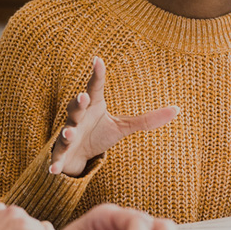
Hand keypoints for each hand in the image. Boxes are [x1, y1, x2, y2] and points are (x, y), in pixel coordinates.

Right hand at [49, 57, 179, 175]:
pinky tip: (53, 170)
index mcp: (93, 106)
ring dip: (67, 131)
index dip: (96, 74)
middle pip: (76, 106)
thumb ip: (147, 119)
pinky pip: (57, 158)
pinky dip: (55, 163)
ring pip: (66, 130)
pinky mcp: (61, 154)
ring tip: (70, 132)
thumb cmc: (98, 134)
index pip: (94, 87)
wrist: (77, 155)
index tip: (97, 59)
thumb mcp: (122, 126)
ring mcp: (67, 135)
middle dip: (78, 102)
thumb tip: (177, 109)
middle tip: (84, 96)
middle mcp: (77, 117)